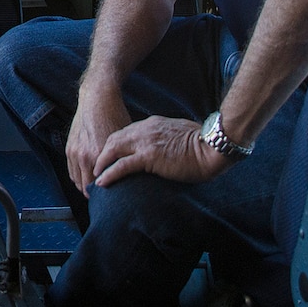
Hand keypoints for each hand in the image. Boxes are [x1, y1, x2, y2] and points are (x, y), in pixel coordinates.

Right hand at [66, 85, 130, 195]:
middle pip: (87, 188)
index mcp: (100, 155)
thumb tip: (129, 176)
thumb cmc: (115, 117)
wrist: (98, 100)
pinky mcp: (69, 148)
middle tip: (105, 199)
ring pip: (77, 181)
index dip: (108, 196)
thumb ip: (122, 159)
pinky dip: (78, 178)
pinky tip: (87, 179)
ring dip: (85, 187)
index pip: (101, 186)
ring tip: (96, 191)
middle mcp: (85, 156)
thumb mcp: (124, 140)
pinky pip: (71, 171)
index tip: (114, 200)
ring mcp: (75, 153)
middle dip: (95, 194)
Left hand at [92, 115, 232, 187]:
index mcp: (151, 124)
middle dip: (103, 153)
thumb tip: (164, 149)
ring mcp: (145, 142)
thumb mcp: (178, 134)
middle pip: (114, 139)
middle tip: (97, 166)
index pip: (125, 133)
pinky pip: (122, 165)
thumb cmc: (202, 144)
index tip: (109, 156)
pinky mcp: (148, 157)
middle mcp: (144, 130)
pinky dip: (109, 173)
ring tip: (95, 176)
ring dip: (101, 163)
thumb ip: (166, 138)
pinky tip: (102, 182)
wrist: (212, 147)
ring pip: (113, 150)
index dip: (114, 145)